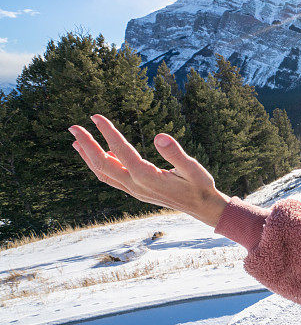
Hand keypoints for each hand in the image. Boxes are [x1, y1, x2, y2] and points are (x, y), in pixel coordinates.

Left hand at [69, 114, 229, 227]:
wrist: (202, 207)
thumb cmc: (200, 185)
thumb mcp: (193, 168)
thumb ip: (176, 153)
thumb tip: (160, 136)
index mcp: (148, 178)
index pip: (121, 151)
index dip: (107, 133)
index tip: (95, 117)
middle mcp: (136, 186)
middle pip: (102, 164)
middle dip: (86, 144)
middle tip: (73, 126)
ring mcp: (133, 190)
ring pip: (102, 173)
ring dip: (87, 156)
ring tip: (76, 141)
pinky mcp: (135, 191)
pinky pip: (109, 178)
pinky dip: (98, 165)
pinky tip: (97, 155)